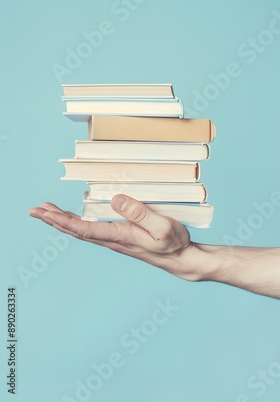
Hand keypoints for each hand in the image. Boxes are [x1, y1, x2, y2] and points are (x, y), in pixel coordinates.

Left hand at [29, 195, 199, 280]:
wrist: (181, 260)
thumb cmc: (174, 244)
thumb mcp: (162, 226)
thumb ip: (140, 213)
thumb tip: (115, 200)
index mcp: (120, 236)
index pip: (85, 229)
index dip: (64, 221)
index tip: (46, 214)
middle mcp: (113, 240)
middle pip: (76, 230)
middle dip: (54, 220)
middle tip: (35, 211)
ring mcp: (115, 239)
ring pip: (82, 230)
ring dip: (62, 220)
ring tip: (47, 212)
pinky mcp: (120, 237)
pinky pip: (91, 229)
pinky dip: (76, 222)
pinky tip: (73, 218)